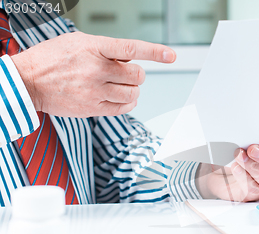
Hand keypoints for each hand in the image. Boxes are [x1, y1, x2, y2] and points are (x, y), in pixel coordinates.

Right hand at [11, 32, 176, 116]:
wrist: (27, 81)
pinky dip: (127, 104)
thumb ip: (105, 48)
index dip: (155, 52)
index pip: (131, 48)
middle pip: (137, 75)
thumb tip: (130, 58)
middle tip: (124, 74)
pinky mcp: (92, 108)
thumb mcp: (78, 41)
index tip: (171, 55)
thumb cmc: (53, 59)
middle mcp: (96, 69)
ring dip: (132, 90)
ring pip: (133, 93)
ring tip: (119, 86)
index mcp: (93, 47)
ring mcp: (95, 90)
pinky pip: (124, 108)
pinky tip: (119, 98)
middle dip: (136, 75)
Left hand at [196, 136, 258, 201]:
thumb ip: (249, 136)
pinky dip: (243, 176)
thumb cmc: (232, 154)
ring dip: (252, 165)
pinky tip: (235, 168)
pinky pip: (253, 187)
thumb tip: (246, 131)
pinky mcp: (254, 193)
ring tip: (239, 156)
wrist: (217, 171)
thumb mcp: (241, 140)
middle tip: (252, 150)